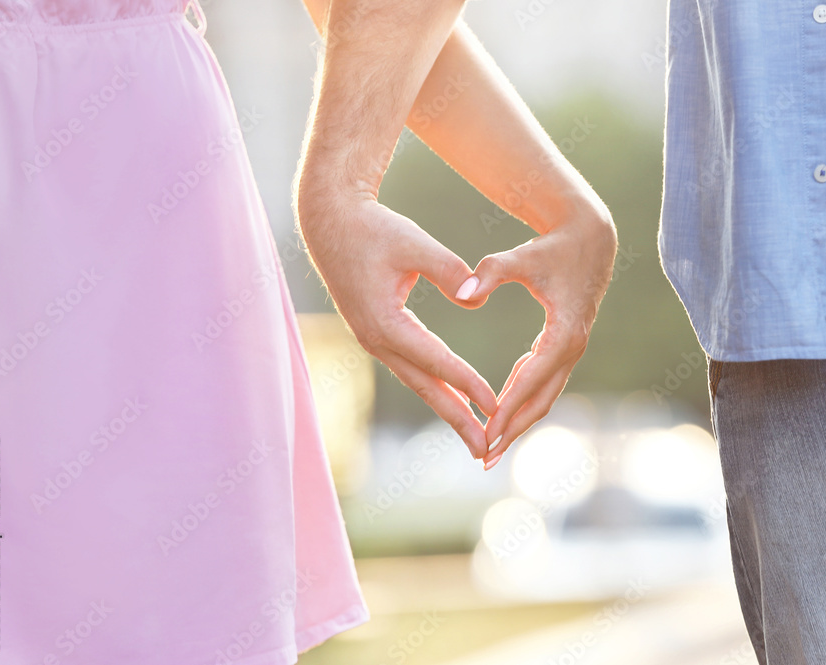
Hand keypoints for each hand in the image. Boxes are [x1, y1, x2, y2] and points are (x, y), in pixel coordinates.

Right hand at [297, 195, 497, 457]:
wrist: (330, 219)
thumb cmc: (374, 228)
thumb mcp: (415, 243)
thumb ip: (450, 271)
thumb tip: (477, 300)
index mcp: (385, 323)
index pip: (436, 361)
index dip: (467, 384)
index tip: (495, 406)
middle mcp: (376, 339)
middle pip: (424, 387)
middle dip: (457, 419)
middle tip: (485, 449)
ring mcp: (372, 339)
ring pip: (417, 381)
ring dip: (446, 408)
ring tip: (474, 435)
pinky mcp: (375, 332)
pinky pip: (409, 367)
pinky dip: (433, 386)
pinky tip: (451, 399)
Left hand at [457, 210, 616, 467]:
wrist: (588, 238)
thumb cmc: (551, 246)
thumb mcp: (520, 257)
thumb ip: (490, 273)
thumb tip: (464, 296)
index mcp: (565, 334)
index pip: (533, 380)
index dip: (509, 407)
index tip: (486, 431)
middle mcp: (572, 348)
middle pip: (542, 400)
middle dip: (513, 431)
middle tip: (485, 458)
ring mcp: (571, 350)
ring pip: (544, 396)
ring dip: (518, 423)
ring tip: (490, 448)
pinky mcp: (564, 346)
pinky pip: (542, 381)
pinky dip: (522, 399)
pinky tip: (500, 412)